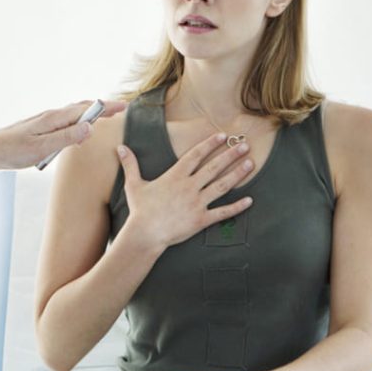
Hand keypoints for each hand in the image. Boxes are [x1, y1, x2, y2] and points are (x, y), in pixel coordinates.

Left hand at [0, 100, 125, 180]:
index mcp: (54, 119)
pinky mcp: (40, 128)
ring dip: (90, 113)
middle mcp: (51, 117)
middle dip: (101, 108)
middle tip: (120, 110)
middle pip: (81, 108)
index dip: (106, 108)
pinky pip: (65, 121)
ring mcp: (45, 122)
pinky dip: (78, 121)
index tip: (123, 106)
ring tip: (105, 116)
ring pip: (73, 114)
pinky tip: (79, 130)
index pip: (86, 110)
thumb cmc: (11, 151)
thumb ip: (66, 138)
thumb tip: (90, 128)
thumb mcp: (41, 148)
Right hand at [117, 132, 254, 250]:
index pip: (196, 155)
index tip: (222, 136)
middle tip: (244, 145)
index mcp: (175, 176)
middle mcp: (189, 187)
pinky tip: (249, 200)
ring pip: (222, 186)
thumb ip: (130, 164)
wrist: (145, 234)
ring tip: (250, 164)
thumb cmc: (140, 210)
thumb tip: (120, 147)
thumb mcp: (134, 185)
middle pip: (214, 167)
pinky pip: (223, 212)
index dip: (209, 144)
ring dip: (238, 174)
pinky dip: (237, 207)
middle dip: (231, 155)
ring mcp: (197, 203)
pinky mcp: (201, 220)